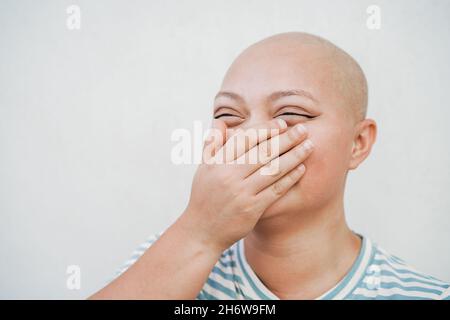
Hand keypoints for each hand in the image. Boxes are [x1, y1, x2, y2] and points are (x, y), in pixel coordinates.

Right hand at [181, 119, 313, 251]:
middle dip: (286, 139)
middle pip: (263, 152)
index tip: (282, 124)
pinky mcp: (252, 209)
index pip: (246, 139)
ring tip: (309, 146)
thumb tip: (219, 122)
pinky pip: (275, 189)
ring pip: (273, 169)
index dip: (266, 129)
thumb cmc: (204, 197)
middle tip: (303, 129)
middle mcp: (229, 175)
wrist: (202, 232)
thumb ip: (212, 144)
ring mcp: (241, 192)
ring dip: (294, 156)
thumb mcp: (203, 169)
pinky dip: (290, 178)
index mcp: (218, 162)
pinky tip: (301, 169)